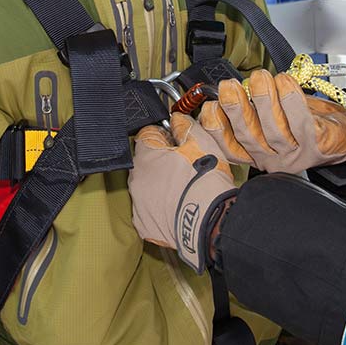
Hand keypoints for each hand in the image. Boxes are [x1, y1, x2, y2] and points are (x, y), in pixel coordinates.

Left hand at [130, 113, 237, 272]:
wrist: (209, 220)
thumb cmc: (204, 180)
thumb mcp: (201, 141)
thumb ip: (184, 125)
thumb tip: (177, 119)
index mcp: (145, 156)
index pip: (147, 136)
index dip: (164, 137)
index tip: (177, 143)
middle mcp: (136, 180)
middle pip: (145, 164)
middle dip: (161, 163)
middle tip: (184, 169)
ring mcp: (138, 204)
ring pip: (147, 188)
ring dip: (160, 186)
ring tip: (183, 191)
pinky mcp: (145, 225)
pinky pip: (149, 211)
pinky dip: (161, 209)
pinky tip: (178, 207)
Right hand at [198, 69, 345, 172]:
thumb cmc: (309, 123)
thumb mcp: (277, 118)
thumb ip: (255, 108)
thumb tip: (233, 85)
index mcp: (259, 155)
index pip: (231, 148)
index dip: (216, 129)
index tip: (208, 106)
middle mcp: (274, 160)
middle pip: (249, 137)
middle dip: (236, 110)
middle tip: (228, 87)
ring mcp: (295, 156)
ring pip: (273, 130)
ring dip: (264, 101)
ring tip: (259, 78)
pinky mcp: (316, 146)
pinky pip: (300, 122)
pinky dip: (291, 101)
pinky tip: (285, 82)